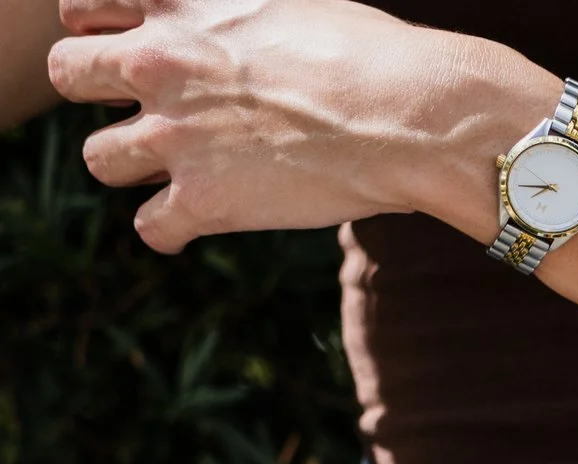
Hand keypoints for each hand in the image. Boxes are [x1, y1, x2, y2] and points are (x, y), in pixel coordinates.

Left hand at [47, 0, 544, 251]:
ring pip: (99, 158)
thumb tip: (246, 38)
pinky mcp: (206, 201)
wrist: (415, 116)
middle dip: (100, 96)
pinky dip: (169, 231)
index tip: (138, 56)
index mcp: (180, 7)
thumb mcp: (289, 3)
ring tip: (182, 172)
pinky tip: (199, 222)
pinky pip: (150, 228)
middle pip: (67, 76)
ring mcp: (176, 136)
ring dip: (132, 165)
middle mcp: (161, 65)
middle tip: (153, 115)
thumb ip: (235, 16)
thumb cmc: (376, 56)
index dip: (103, 35)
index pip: (83, 10)